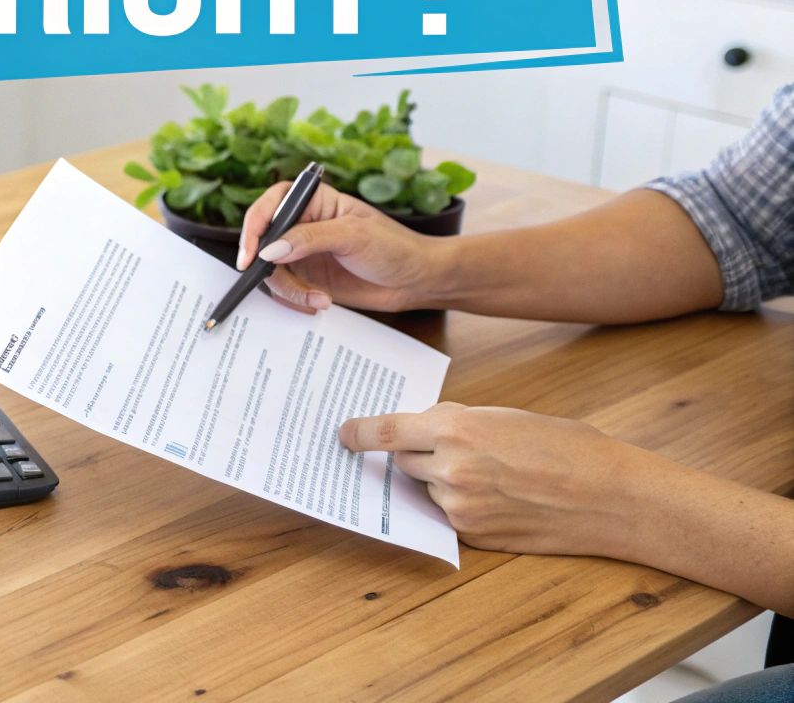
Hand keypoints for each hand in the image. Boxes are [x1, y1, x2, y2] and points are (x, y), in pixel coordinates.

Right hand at [236, 181, 447, 313]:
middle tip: (277, 281)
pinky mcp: (309, 279)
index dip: (255, 225)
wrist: (418, 282)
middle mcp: (304, 226)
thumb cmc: (395, 247)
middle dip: (267, 266)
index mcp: (315, 202)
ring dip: (289, 289)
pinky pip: (286, 291)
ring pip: (272, 271)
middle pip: (264, 241)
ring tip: (317, 298)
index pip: (272, 204)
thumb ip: (308, 239)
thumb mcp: (353, 236)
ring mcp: (304, 255)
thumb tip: (269, 250)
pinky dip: (296, 300)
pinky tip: (319, 303)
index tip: (251, 254)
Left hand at [339, 403, 643, 555]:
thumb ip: (459, 422)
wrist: (610, 496)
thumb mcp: (505, 416)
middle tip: (447, 449)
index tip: (343, 435)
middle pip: (402, 462)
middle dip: (415, 454)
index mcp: (456, 430)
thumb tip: (424, 427)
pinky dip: (459, 506)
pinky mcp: (474, 536)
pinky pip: (448, 516)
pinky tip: (497, 498)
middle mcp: (450, 471)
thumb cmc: (566, 446)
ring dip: (440, 481)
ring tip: (490, 475)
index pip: (384, 432)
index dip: (357, 434)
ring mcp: (460, 508)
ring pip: (427, 490)